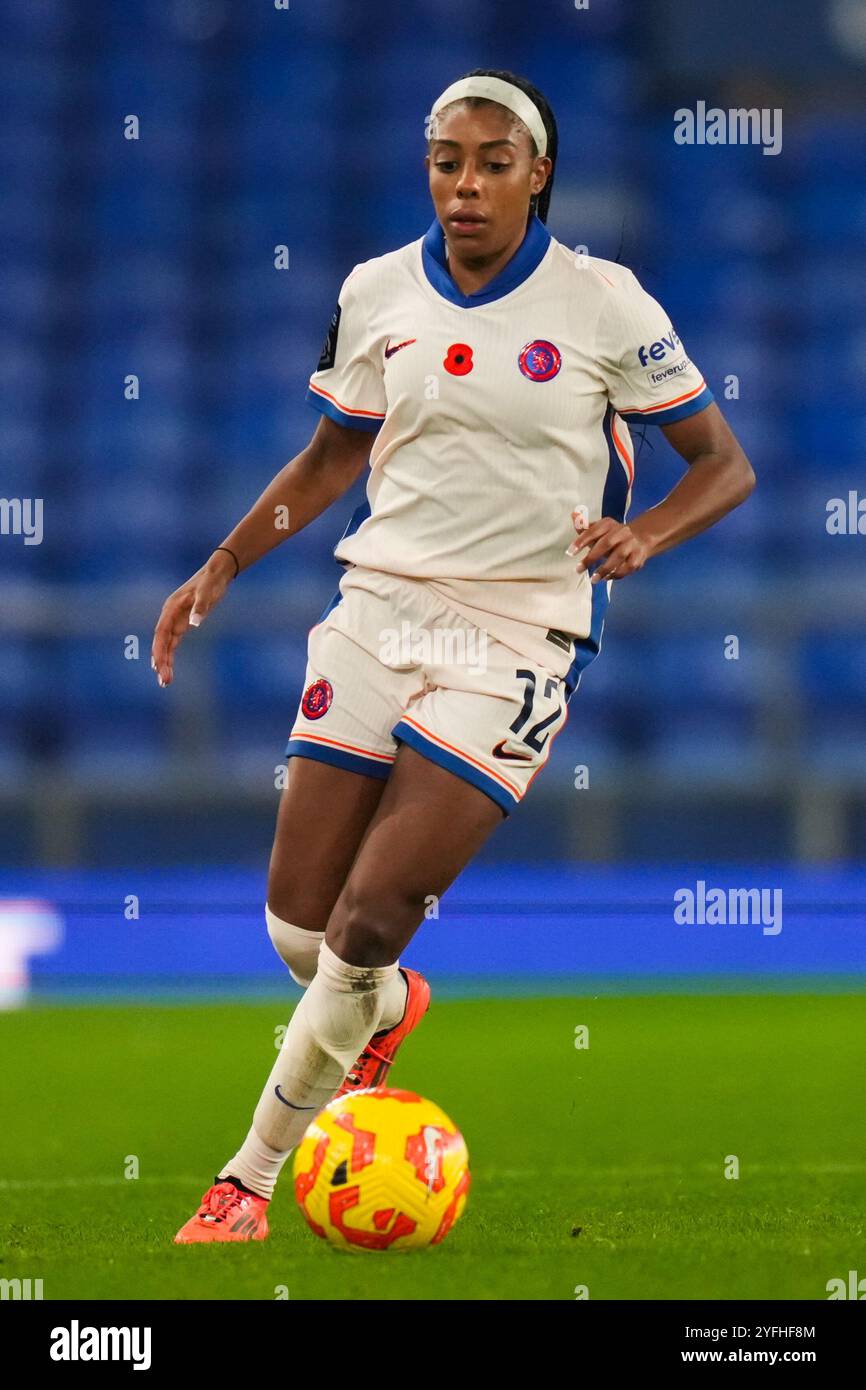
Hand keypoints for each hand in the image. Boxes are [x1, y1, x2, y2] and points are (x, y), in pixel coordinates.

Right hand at [151, 551, 235, 686]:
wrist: (217, 573)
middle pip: (162, 642)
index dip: (159, 650)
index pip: (161, 633)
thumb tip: (194, 624)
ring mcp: (175, 620)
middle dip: (161, 662)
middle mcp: (169, 616)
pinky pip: (173, 643)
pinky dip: (170, 655)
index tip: (158, 666)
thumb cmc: (211, 582)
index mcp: (171, 608)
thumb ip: (201, 607)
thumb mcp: (207, 593)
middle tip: (164, 682)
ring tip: (165, 682)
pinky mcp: (183, 624)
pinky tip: (168, 669)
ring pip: (166, 645)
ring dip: (165, 662)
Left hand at [566, 514, 655, 584]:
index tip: (570, 552)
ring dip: (604, 569)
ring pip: (618, 556)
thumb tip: (574, 515)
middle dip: (591, 558)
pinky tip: (606, 578)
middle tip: (578, 569)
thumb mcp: (599, 529)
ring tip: (593, 579)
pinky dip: (617, 574)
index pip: (593, 531)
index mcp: (608, 524)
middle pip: (606, 544)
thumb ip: (585, 527)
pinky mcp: (638, 556)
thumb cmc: (613, 535)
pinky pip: (628, 567)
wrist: (642, 537)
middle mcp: (621, 532)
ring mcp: (631, 544)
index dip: (581, 541)